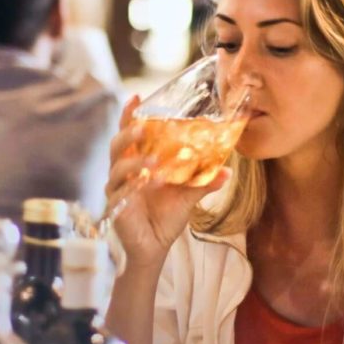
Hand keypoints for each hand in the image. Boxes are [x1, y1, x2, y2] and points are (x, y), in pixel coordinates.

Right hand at [106, 96, 229, 267]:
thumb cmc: (167, 216)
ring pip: (117, 168)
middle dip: (128, 133)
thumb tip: (227, 171)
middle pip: (117, 145)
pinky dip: (133, 187)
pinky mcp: (116, 207)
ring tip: (153, 163)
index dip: (130, 116)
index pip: (130, 134)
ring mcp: (117, 188)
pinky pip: (120, 193)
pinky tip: (146, 185)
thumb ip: (205, 182)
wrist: (155, 246)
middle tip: (143, 127)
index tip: (137, 97)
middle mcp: (124, 172)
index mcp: (139, 162)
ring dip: (134, 163)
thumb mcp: (189, 196)